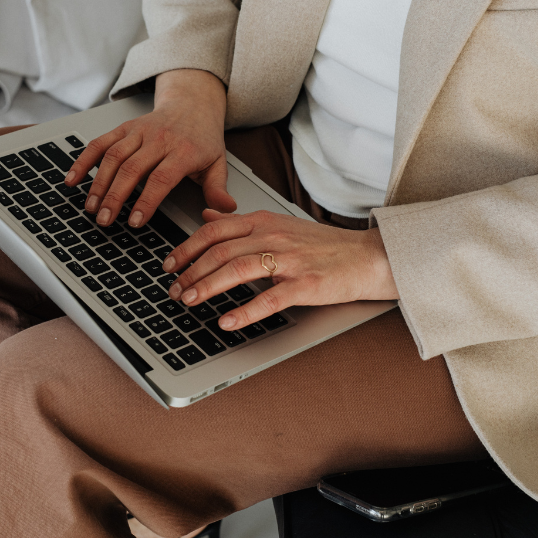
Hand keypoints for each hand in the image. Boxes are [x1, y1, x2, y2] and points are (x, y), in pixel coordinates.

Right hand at [65, 69, 236, 226]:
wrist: (192, 103)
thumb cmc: (202, 138)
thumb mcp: (217, 162)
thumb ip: (218, 189)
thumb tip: (226, 211)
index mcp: (183, 150)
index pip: (161, 178)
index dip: (146, 200)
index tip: (135, 221)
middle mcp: (158, 138)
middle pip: (132, 169)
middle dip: (115, 197)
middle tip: (105, 220)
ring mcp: (138, 131)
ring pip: (113, 157)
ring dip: (98, 184)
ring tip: (91, 208)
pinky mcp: (124, 128)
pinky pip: (100, 143)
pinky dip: (83, 160)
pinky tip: (73, 179)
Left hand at [163, 209, 398, 330]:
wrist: (368, 257)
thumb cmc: (322, 246)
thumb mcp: (277, 223)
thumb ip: (239, 222)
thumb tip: (205, 216)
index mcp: (263, 220)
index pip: (214, 231)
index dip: (186, 247)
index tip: (169, 264)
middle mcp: (273, 236)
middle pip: (220, 251)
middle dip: (190, 271)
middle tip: (173, 290)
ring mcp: (290, 259)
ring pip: (237, 269)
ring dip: (207, 287)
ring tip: (189, 301)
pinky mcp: (306, 284)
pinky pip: (269, 298)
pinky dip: (244, 311)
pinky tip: (226, 321)